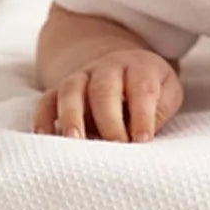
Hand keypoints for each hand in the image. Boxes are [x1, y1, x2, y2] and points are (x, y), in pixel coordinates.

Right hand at [32, 48, 183, 142]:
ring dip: (71, 115)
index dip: (143, 114)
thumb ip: (160, 109)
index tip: (142, 140)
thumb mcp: (167, 91)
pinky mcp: (60, 90)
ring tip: (74, 140)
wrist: (120, 64)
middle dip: (109, 118)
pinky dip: (43, 117)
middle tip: (115, 145)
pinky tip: (44, 137)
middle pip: (104, 88)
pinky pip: (46, 99)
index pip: (142, 88)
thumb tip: (142, 136)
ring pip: (71, 90)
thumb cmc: (149, 86)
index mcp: (140, 68)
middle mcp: (108, 69)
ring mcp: (82, 77)